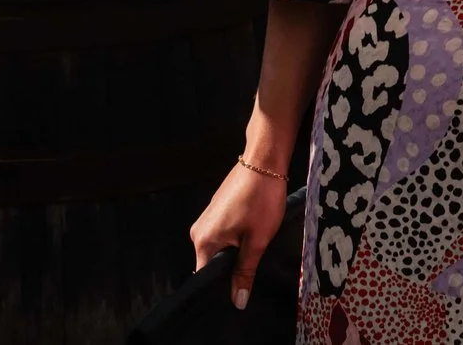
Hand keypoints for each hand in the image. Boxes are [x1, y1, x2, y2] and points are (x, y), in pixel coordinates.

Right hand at [189, 161, 290, 306]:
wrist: (263, 161)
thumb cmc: (261, 199)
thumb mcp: (257, 241)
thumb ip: (245, 272)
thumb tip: (237, 301)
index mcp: (203, 241)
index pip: (205, 277)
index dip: (222, 287)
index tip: (239, 292)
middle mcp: (198, 231)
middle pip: (211, 263)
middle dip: (230, 270)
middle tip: (251, 272)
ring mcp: (206, 219)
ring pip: (219, 249)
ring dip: (235, 253)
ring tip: (253, 252)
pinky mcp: (216, 211)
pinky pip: (221, 235)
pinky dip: (235, 240)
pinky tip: (250, 237)